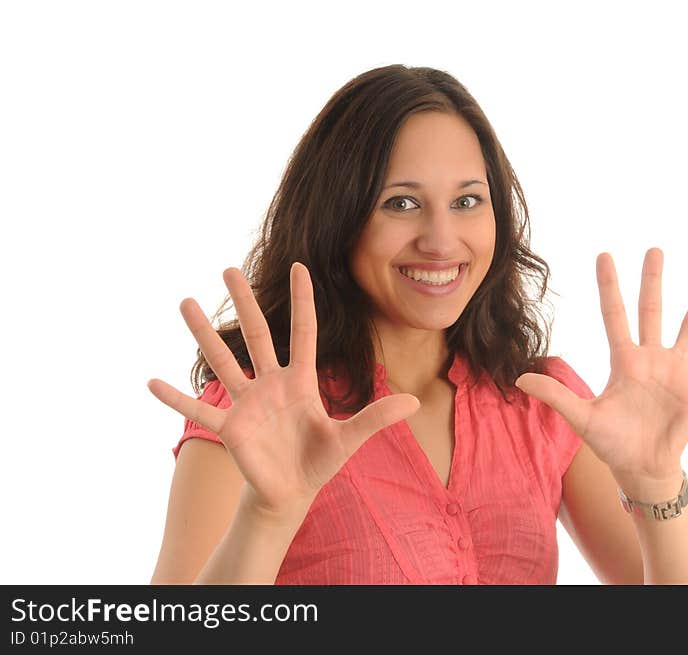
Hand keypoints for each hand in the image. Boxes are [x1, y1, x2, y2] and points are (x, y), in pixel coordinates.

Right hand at [148, 262, 420, 520]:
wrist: (292, 492)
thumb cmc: (319, 460)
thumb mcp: (350, 437)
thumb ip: (377, 417)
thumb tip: (415, 402)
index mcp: (301, 380)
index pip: (302, 331)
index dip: (302, 301)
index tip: (299, 266)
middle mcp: (271, 384)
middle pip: (256, 335)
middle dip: (245, 302)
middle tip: (229, 269)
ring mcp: (248, 403)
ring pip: (224, 361)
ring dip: (204, 334)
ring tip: (186, 302)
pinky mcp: (231, 428)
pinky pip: (200, 410)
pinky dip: (176, 398)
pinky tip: (151, 382)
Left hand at [515, 248, 687, 483]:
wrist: (641, 468)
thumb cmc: (611, 442)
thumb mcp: (582, 418)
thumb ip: (556, 396)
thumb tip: (519, 379)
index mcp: (623, 361)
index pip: (613, 315)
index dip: (609, 286)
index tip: (605, 255)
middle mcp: (650, 358)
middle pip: (651, 311)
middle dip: (652, 281)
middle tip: (655, 249)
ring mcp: (675, 371)